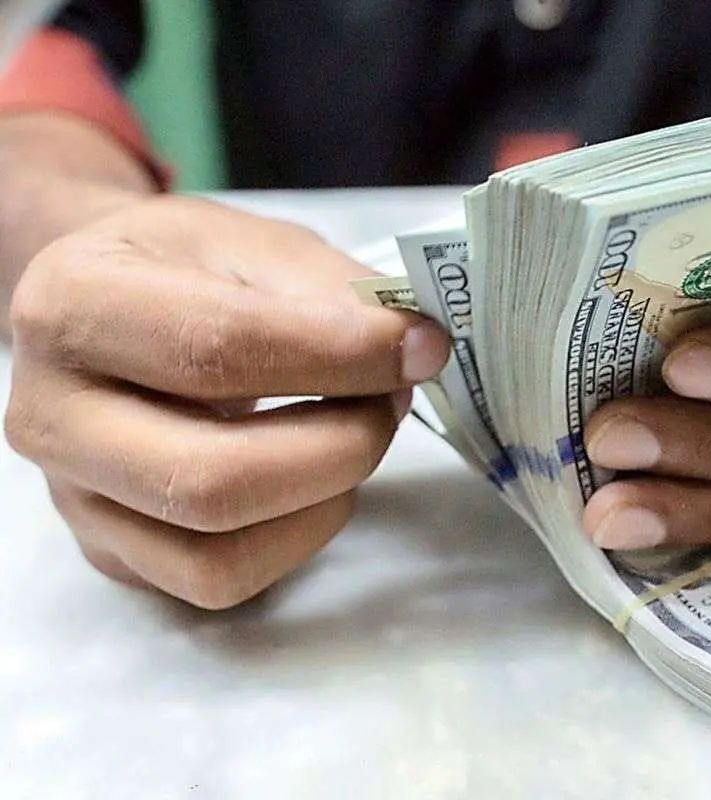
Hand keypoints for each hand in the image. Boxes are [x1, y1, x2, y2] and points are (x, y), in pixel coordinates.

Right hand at [4, 197, 448, 607]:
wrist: (113, 311)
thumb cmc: (187, 271)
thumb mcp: (254, 245)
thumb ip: (332, 291)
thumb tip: (413, 351)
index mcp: (74, 306)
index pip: (217, 349)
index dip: (341, 356)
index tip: (421, 347)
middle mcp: (50, 415)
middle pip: (213, 478)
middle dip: (343, 444)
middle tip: (394, 399)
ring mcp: (74, 499)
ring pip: (218, 551)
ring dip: (327, 496)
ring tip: (358, 433)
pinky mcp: (112, 553)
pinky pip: (221, 579)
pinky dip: (301, 536)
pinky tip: (320, 480)